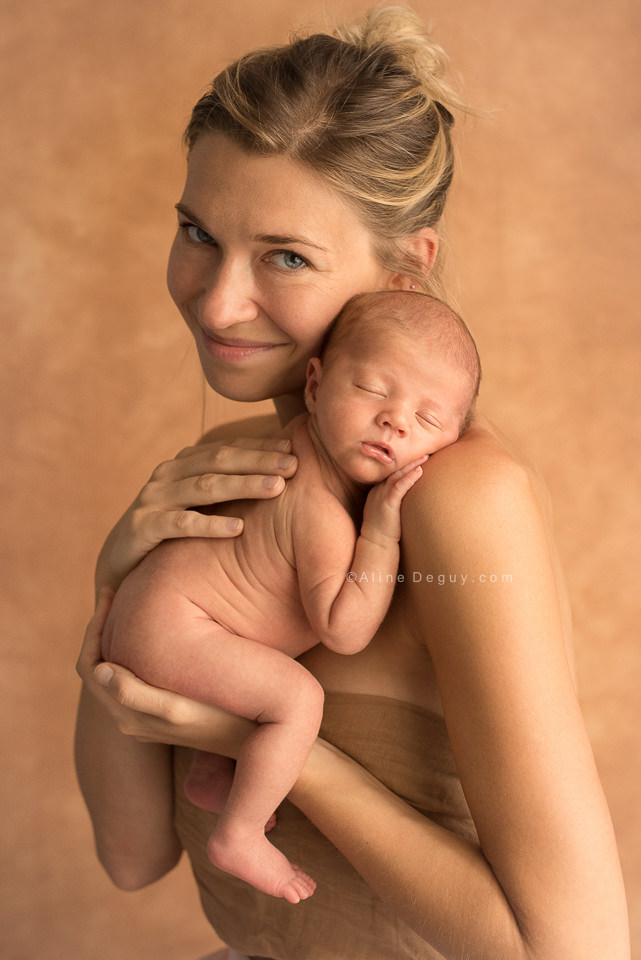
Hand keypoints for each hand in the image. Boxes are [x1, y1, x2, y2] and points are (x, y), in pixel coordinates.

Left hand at [77, 590, 253, 753]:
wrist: (258, 741)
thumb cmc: (224, 720)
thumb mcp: (178, 709)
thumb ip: (135, 694)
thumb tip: (100, 669)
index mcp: (127, 715)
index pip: (91, 665)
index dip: (94, 627)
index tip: (110, 592)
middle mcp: (130, 719)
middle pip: (97, 665)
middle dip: (101, 627)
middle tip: (113, 590)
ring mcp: (145, 716)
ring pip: (114, 668)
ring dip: (115, 636)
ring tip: (127, 602)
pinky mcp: (162, 712)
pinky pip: (131, 674)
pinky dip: (131, 647)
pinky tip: (152, 626)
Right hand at [96, 436, 297, 591]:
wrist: (117, 561)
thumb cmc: (169, 529)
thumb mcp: (197, 503)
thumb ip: (226, 486)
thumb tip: (278, 475)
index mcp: (183, 463)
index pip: (227, 448)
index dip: (259, 447)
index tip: (292, 448)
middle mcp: (168, 474)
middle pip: (219, 461)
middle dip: (258, 460)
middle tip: (293, 464)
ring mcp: (153, 499)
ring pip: (204, 487)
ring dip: (243, 485)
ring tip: (276, 488)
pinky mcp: (142, 528)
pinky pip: (181, 525)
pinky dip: (211, 525)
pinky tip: (239, 529)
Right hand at [361, 456, 426, 543]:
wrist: (376, 544)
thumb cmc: (383, 530)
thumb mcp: (387, 511)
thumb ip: (395, 501)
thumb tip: (409, 496)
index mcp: (377, 491)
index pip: (390, 473)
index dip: (403, 463)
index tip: (415, 456)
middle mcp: (377, 490)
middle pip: (394, 470)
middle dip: (409, 460)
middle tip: (423, 450)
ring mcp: (381, 496)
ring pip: (397, 475)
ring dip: (412, 465)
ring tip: (425, 456)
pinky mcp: (388, 504)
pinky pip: (399, 487)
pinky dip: (409, 478)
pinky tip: (419, 471)